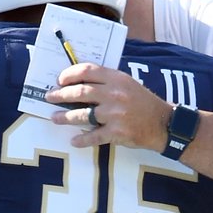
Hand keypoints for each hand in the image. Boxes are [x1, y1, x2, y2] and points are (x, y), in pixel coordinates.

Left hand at [48, 64, 170, 150]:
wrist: (163, 123)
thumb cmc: (143, 103)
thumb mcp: (128, 84)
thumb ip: (107, 82)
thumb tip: (80, 84)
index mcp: (117, 79)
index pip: (88, 71)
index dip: (70, 74)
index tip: (60, 80)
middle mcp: (114, 94)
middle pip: (81, 92)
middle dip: (61, 95)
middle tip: (50, 97)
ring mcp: (115, 114)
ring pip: (83, 115)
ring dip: (66, 117)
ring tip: (55, 117)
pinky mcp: (117, 133)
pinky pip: (94, 137)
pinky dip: (82, 139)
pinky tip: (74, 140)